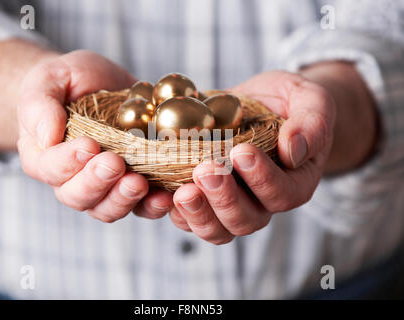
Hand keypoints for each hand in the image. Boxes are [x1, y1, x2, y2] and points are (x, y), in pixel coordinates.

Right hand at [18, 50, 172, 220]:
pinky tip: (165, 196)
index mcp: (44, 157)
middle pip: (80, 197)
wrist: (98, 84)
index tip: (88, 145)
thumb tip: (47, 137)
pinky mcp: (132, 184)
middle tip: (115, 164)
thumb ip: (39, 106)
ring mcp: (104, 186)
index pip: (50, 169)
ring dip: (124, 199)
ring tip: (139, 183)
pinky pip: (141, 206)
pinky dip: (153, 205)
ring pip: (109, 208)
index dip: (67, 162)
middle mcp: (71, 180)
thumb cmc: (67, 82)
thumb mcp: (47, 80)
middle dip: (98, 183)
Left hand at [169, 71, 335, 244]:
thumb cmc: (288, 102)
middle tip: (205, 170)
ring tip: (180, 191)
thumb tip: (293, 151)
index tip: (242, 152)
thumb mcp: (310, 100)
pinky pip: (190, 219)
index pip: (282, 194)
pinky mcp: (205, 199)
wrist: (260, 103)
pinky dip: (175, 212)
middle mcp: (263, 202)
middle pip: (246, 220)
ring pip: (217, 229)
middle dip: (224, 198)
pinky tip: (161, 195)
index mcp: (294, 183)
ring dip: (198, 213)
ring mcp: (232, 204)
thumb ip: (312, 123)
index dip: (262, 179)